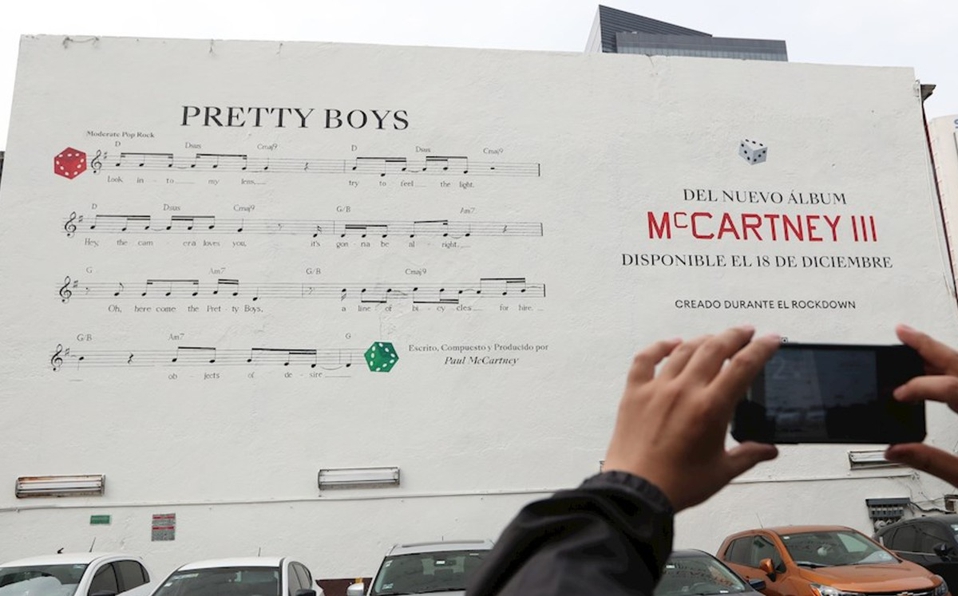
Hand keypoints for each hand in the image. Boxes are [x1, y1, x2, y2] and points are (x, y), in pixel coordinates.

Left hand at [602, 326, 779, 510]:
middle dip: (735, 335)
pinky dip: (660, 346)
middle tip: (747, 331)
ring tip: (716, 338)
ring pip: (684, 350)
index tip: (771, 339)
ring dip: (704, 339)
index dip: (761, 348)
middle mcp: (685, 391)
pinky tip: (671, 343)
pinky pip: (646, 359)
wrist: (636, 491)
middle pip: (715, 348)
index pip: (744, 366)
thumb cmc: (677, 484)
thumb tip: (769, 450)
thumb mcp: (722, 472)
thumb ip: (749, 455)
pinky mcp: (634, 392)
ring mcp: (658, 389)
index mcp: (711, 408)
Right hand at [884, 325, 957, 482]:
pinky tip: (945, 372)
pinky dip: (957, 374)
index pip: (953, 388)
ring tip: (918, 345)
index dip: (920, 388)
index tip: (900, 395)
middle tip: (903, 333)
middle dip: (931, 346)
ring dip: (945, 357)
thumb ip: (933, 462)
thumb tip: (898, 450)